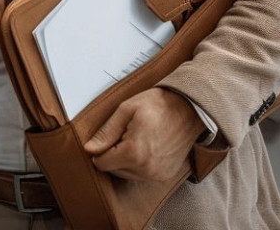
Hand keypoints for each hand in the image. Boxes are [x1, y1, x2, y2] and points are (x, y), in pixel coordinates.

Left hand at [83, 87, 204, 181]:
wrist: (190, 109)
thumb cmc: (158, 105)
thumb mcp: (127, 110)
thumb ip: (106, 132)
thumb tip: (89, 149)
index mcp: (134, 152)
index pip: (101, 163)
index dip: (101, 148)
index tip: (110, 135)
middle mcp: (146, 169)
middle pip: (113, 169)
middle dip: (114, 153)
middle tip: (127, 132)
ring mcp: (157, 175)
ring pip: (126, 173)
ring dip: (126, 159)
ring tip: (138, 137)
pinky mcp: (164, 175)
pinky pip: (141, 175)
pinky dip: (139, 163)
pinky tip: (147, 146)